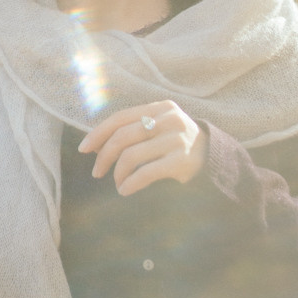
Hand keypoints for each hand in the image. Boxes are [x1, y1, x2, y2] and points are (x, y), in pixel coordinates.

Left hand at [78, 100, 207, 196]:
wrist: (214, 157)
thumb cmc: (176, 143)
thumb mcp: (159, 128)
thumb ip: (132, 131)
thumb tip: (93, 145)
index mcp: (160, 107)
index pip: (120, 118)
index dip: (98, 133)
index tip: (83, 150)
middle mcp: (169, 119)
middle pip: (123, 136)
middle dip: (104, 156)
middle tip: (97, 172)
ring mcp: (177, 139)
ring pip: (132, 155)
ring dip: (118, 173)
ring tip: (117, 182)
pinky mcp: (182, 161)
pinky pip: (146, 173)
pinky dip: (130, 183)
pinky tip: (125, 189)